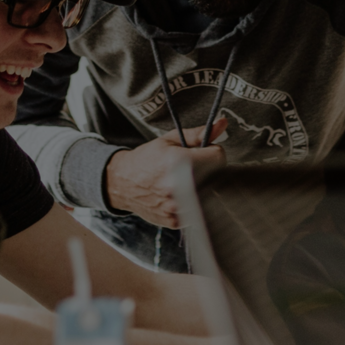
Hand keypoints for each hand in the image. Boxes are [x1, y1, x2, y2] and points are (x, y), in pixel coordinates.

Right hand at [105, 119, 228, 228]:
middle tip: (190, 168)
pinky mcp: (175, 220)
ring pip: (208, 195)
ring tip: (183, 182)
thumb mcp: (170, 140)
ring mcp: (177, 207)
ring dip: (200, 188)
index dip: (211, 153)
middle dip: (207, 170)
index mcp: (178, 162)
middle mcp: (178, 187)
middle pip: (216, 177)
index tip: (202, 154)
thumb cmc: (146, 159)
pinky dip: (191, 203)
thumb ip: (198, 134)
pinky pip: (197, 210)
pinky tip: (178, 196)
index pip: (219, 157)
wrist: (122, 183)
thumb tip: (222, 124)